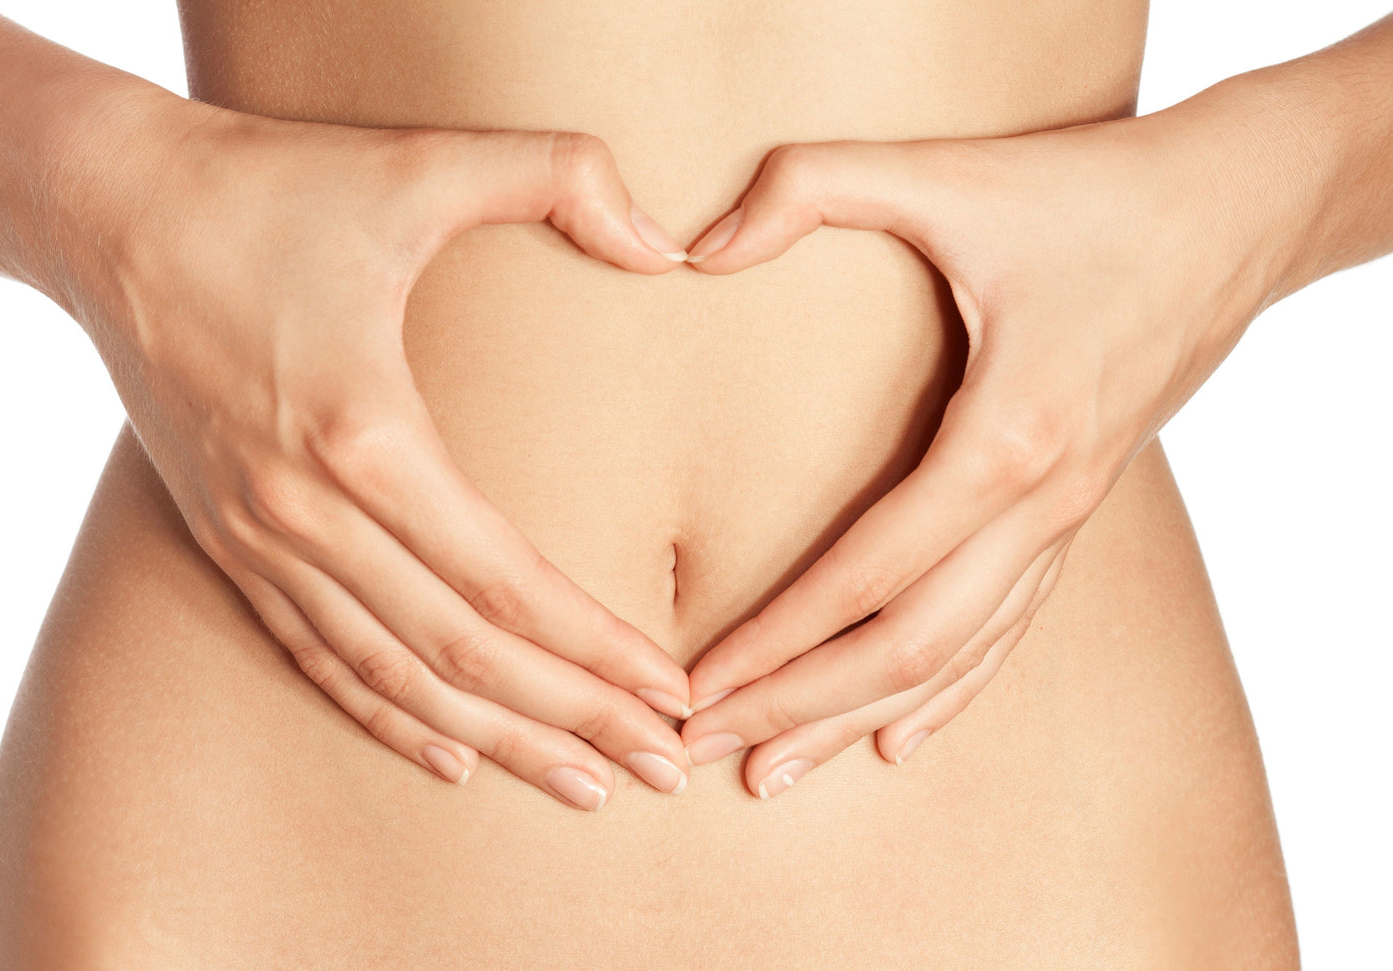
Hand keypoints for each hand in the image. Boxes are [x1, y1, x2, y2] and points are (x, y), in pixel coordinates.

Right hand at [73, 105, 695, 809]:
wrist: (104, 207)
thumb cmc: (267, 184)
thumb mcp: (419, 161)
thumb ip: (558, 172)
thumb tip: (672, 242)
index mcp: (365, 435)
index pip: (505, 582)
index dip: (596, 650)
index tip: (673, 694)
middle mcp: (306, 512)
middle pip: (462, 654)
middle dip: (574, 721)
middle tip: (664, 770)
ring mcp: (259, 538)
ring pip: (394, 676)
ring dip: (497, 740)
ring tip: (584, 786)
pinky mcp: (228, 540)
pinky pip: (317, 655)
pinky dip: (386, 714)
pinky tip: (450, 756)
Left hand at [678, 114, 1281, 796]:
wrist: (1242, 211)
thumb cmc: (1099, 193)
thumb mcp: (950, 173)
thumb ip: (813, 186)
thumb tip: (694, 247)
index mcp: (1005, 440)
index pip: (866, 575)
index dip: (774, 639)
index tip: (696, 686)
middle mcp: (1040, 505)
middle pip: (905, 647)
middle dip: (795, 707)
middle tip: (700, 751)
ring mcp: (1065, 521)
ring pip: (954, 659)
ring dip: (856, 720)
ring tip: (774, 775)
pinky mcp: (1076, 514)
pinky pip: (1007, 631)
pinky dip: (949, 694)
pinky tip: (900, 739)